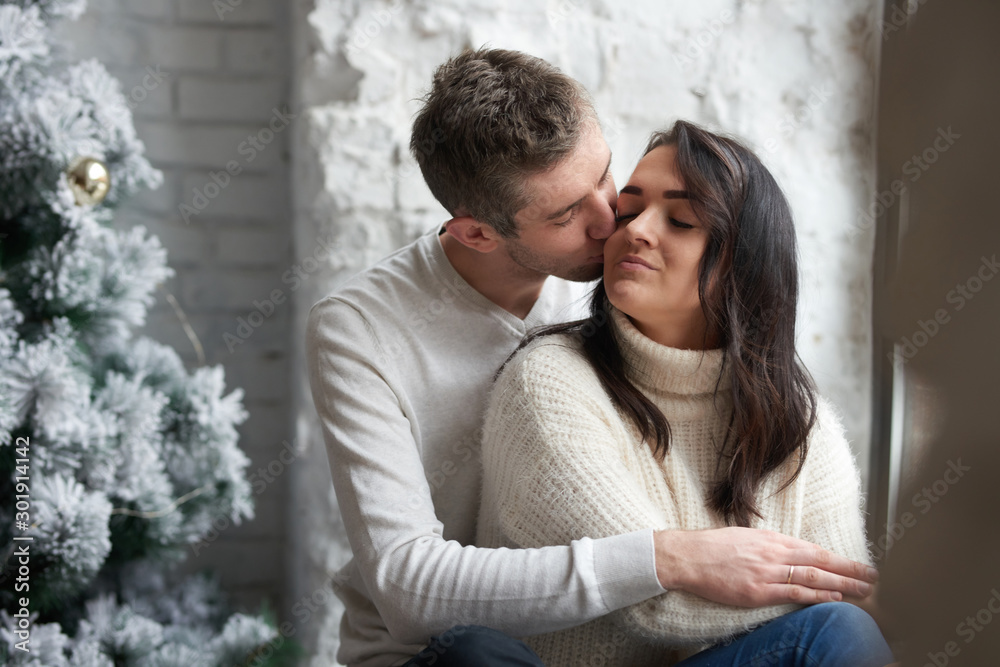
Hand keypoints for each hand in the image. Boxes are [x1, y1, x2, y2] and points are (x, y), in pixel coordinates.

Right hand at [653, 527, 877, 606]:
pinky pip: (794, 594)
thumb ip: (770, 546)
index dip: (840, 558)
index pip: (815, 550)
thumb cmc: (714, 547)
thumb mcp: (747, 538)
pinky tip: (835, 598)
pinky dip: (818, 596)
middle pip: (822, 562)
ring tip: (865, 590)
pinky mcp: (758, 591)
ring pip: (814, 577)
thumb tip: (790, 553)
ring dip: (843, 584)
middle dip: (851, 570)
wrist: (688, 556)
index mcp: (772, 539)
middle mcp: (774, 553)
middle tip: (876, 577)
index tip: (860, 564)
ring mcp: (767, 572)